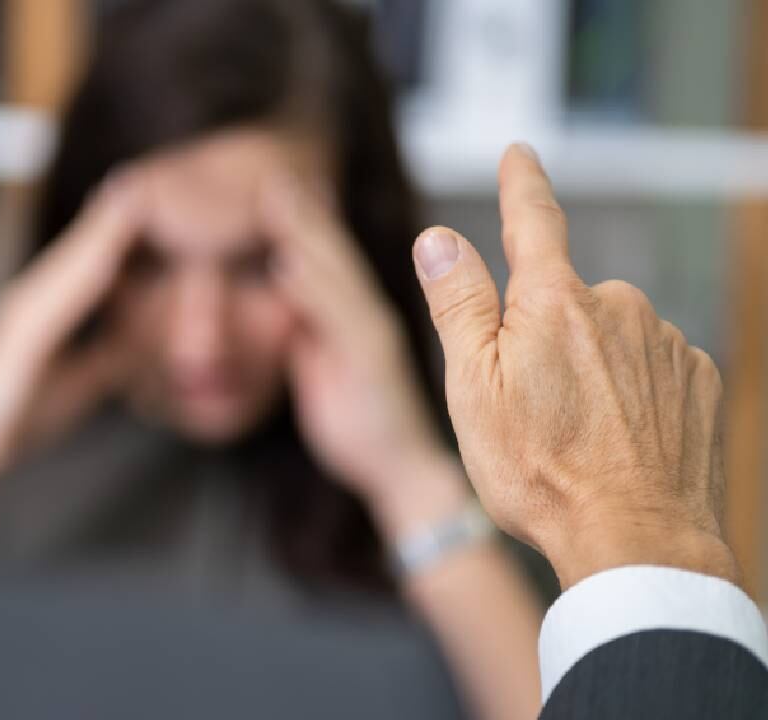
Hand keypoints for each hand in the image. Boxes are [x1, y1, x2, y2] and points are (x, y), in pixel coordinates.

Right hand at [0, 174, 143, 480]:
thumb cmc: (20, 415)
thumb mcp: (82, 381)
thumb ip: (107, 355)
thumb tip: (141, 343)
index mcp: (48, 309)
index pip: (91, 264)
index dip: (119, 230)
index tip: (156, 197)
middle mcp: (31, 303)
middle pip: (80, 252)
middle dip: (112, 216)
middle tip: (147, 178)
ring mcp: (21, 318)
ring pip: (68, 268)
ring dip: (98, 233)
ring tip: (131, 201)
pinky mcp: (17, 342)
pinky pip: (54, 306)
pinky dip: (79, 279)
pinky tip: (107, 260)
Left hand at [261, 175, 468, 537]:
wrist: (400, 471)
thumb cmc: (364, 423)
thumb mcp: (322, 371)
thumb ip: (306, 333)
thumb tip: (282, 304)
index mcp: (353, 316)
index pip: (325, 260)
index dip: (301, 221)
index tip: (270, 184)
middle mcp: (366, 316)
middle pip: (331, 255)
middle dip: (300, 212)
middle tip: (267, 173)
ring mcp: (370, 335)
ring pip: (335, 275)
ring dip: (305, 233)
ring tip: (276, 196)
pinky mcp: (370, 360)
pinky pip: (338, 319)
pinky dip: (313, 291)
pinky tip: (288, 265)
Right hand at [413, 144, 736, 589]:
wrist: (635, 540)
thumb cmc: (539, 470)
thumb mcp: (472, 386)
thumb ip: (459, 303)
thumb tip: (439, 237)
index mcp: (553, 303)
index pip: (532, 222)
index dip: (521, 185)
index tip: (520, 154)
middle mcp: (619, 307)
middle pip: (565, 303)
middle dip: (544, 337)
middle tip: (528, 410)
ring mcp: (665, 344)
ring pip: (610, 341)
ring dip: (590, 372)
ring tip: (575, 440)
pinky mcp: (699, 383)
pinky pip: (652, 371)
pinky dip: (631, 396)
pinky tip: (618, 443)